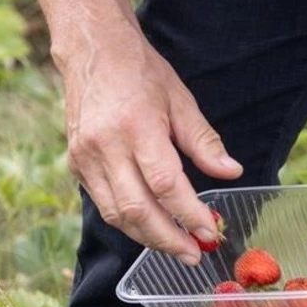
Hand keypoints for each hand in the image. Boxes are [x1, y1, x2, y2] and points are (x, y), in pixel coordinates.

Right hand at [60, 24, 242, 263]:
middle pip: (137, 209)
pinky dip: (128, 222)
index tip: (210, 231)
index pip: (166, 185)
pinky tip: (150, 228)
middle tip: (194, 255)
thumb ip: (205, 142)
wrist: (92, 51)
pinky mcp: (75, 164)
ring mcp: (85, 157)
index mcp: (137, 127)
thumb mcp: (181, 101)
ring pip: (116, 215)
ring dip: (148, 238)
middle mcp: (106, 146)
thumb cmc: (141, 74)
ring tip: (176, 247)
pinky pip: (103, 204)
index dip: (189, 214)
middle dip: (168, 239)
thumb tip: (231, 172)